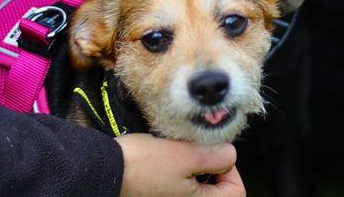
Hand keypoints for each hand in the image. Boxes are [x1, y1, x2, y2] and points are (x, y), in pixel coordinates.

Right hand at [116, 134, 244, 196]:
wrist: (107, 168)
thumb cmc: (144, 164)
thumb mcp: (186, 155)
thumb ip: (216, 157)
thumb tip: (230, 155)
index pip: (235, 192)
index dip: (231, 169)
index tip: (215, 152)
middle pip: (220, 190)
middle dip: (213, 166)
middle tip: (198, 150)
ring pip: (201, 184)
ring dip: (197, 166)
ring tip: (182, 152)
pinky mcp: (163, 192)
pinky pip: (184, 183)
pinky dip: (183, 169)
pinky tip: (170, 156)